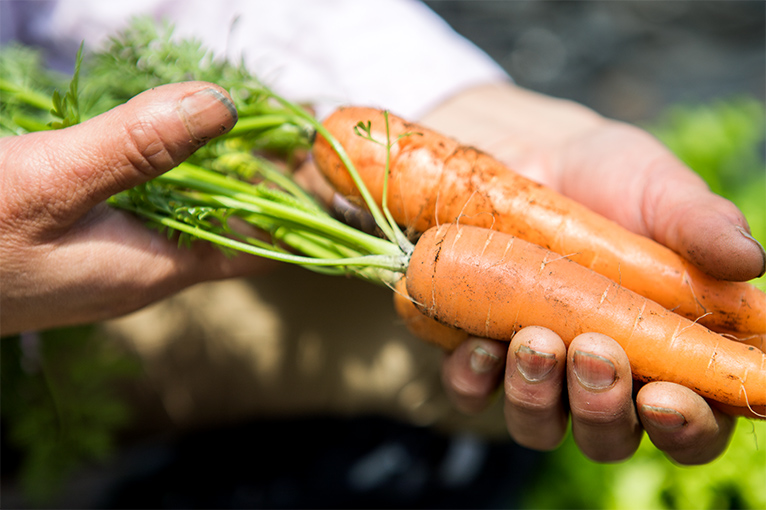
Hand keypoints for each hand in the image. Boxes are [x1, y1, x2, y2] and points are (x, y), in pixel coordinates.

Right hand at [0, 82, 267, 335]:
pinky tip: (149, 152)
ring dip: (201, 178)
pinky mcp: (75, 255)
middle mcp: (137, 277)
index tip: (306, 162)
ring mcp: (104, 270)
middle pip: (219, 230)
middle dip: (247, 182)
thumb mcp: (54, 182)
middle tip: (270, 128)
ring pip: (177, 223)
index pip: (253, 249)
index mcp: (151, 270)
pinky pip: (139, 219)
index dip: (288, 209)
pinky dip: (158, 183)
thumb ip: (137, 147)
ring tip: (223, 131)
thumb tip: (223, 106)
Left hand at [423, 82, 759, 463]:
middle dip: (602, 406)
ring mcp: (535, 371)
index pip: (690, 423)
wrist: (527, 152)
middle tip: (596, 350)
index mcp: (667, 353)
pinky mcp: (476, 354)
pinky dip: (473, 380)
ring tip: (535, 339)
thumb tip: (753, 261)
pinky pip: (471, 393)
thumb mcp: (661, 191)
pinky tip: (476, 345)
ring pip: (538, 424)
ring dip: (536, 395)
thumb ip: (701, 225)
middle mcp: (601, 376)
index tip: (667, 398)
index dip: (685, 428)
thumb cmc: (612, 178)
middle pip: (608, 434)